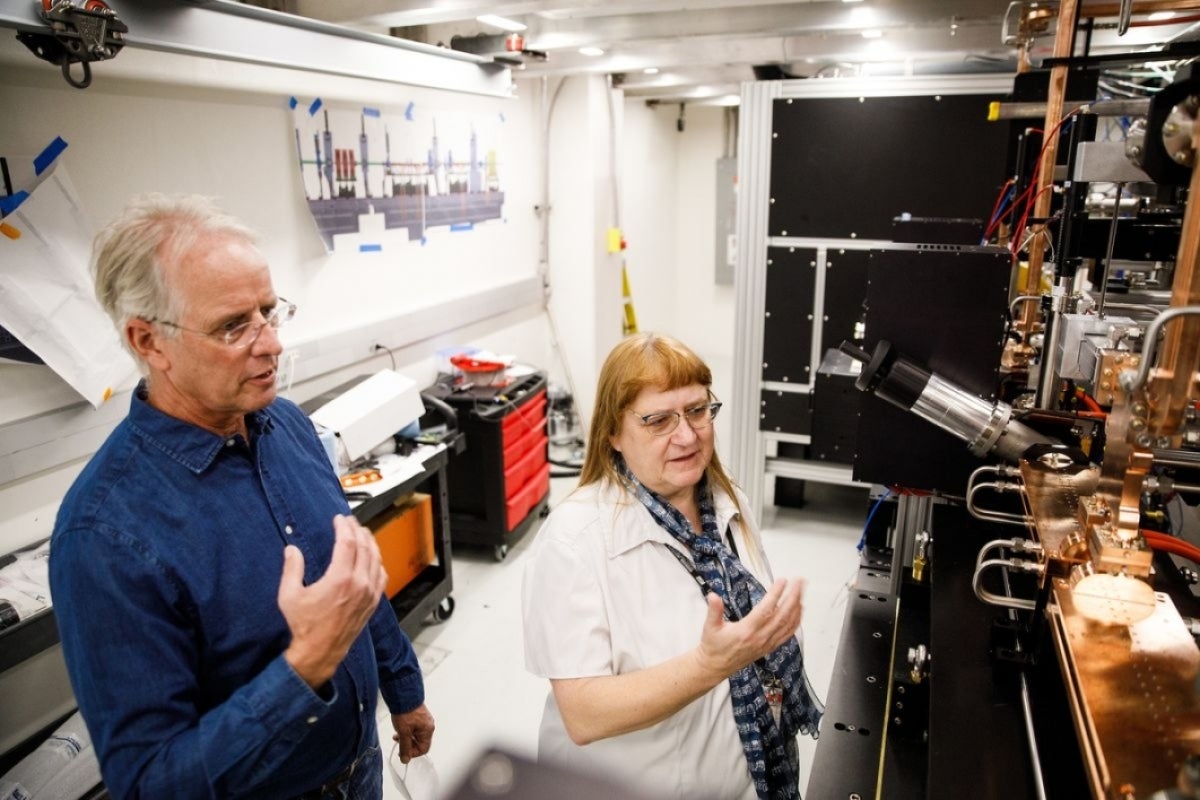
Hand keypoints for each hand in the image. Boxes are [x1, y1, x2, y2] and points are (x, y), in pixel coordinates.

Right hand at [278, 515, 387, 687]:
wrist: (320, 652)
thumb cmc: (304, 626)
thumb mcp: (289, 596)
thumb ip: (291, 569)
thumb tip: (292, 549)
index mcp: (340, 579)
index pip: (348, 542)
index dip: (344, 527)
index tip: (339, 519)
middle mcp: (359, 584)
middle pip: (364, 547)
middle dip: (358, 530)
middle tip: (350, 522)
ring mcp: (369, 594)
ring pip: (376, 559)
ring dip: (370, 543)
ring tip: (363, 533)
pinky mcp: (372, 603)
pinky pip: (381, 576)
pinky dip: (378, 562)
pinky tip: (373, 558)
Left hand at [392, 704, 434, 762]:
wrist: (403, 695)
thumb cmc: (406, 712)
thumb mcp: (404, 733)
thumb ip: (405, 747)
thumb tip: (405, 759)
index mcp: (428, 730)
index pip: (423, 749)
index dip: (412, 753)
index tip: (403, 752)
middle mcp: (428, 725)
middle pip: (420, 742)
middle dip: (408, 744)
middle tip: (399, 743)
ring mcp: (424, 720)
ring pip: (416, 735)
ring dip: (406, 737)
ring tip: (397, 735)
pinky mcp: (419, 715)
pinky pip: (415, 728)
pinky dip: (407, 730)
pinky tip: (400, 728)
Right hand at [695, 577, 804, 677]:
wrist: (716, 666)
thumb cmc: (714, 645)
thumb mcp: (710, 627)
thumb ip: (713, 611)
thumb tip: (713, 596)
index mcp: (746, 631)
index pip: (765, 610)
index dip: (775, 595)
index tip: (782, 581)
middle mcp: (760, 638)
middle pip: (782, 615)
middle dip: (792, 597)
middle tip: (798, 581)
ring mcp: (767, 643)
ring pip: (788, 624)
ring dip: (797, 606)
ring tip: (802, 590)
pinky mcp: (770, 647)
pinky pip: (788, 634)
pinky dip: (796, 621)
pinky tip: (800, 610)